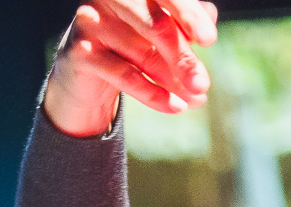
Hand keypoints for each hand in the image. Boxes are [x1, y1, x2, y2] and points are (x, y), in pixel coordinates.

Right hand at [44, 1, 218, 135]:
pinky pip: (124, 75)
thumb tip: (209, 17)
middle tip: (202, 83)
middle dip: (183, 57)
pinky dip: (152, 94)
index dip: (189, 15)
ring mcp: (92, 21)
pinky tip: (174, 106)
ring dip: (173, 82)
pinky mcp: (81, 51)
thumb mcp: (159, 31)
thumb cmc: (127, 44)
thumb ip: (183, 20)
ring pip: (143, 55)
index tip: (208, 41)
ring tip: (196, 100)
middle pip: (157, 26)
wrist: (82, 75)